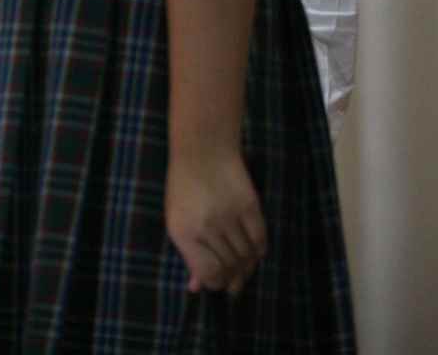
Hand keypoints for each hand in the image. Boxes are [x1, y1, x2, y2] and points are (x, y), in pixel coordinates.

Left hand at [166, 145, 266, 295]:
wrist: (202, 151)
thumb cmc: (184, 188)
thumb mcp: (177, 220)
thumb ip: (189, 255)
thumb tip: (196, 286)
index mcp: (183, 232)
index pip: (208, 273)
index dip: (216, 283)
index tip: (218, 284)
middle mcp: (207, 227)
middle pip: (230, 266)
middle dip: (233, 277)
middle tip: (234, 281)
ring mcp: (229, 217)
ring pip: (246, 256)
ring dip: (247, 266)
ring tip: (243, 267)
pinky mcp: (249, 206)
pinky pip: (260, 239)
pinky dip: (259, 250)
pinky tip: (254, 251)